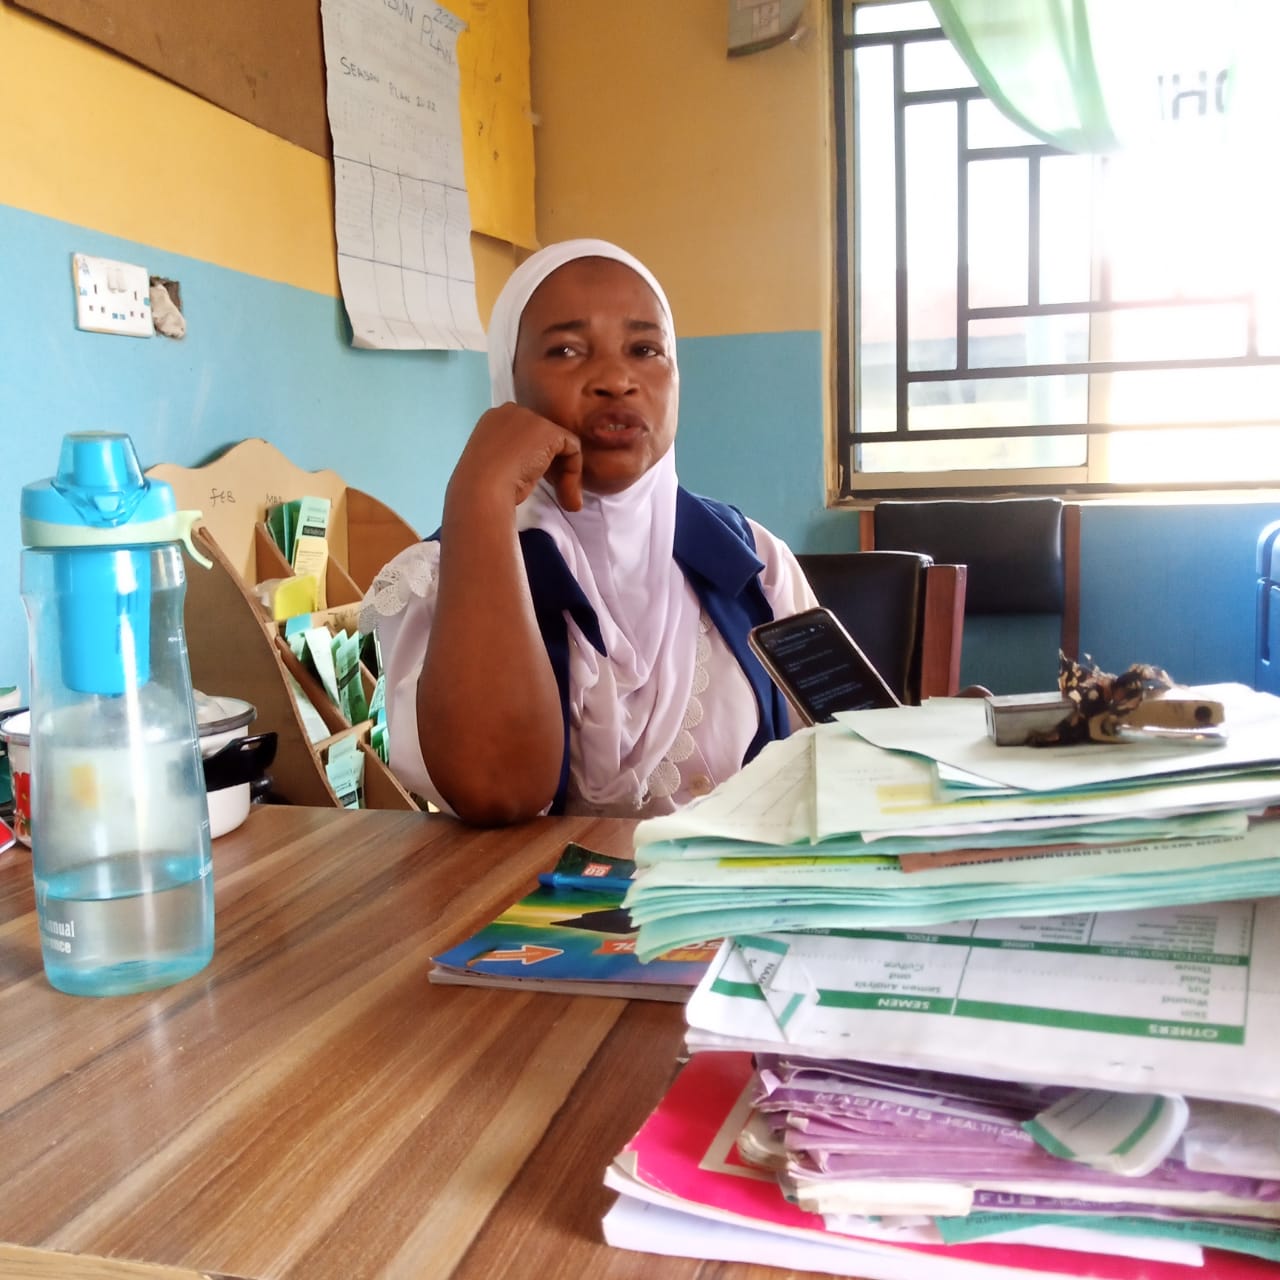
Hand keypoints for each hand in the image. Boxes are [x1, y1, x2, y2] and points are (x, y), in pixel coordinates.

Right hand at [447, 403, 583, 513]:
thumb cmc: (481, 486)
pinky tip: (565, 493)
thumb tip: (526, 471)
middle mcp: (511, 411)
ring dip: (564, 474)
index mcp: (492, 420)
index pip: (522, 435)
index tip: (529, 483)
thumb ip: (508, 459)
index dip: (530, 459)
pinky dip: (573, 472)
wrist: (482, 488)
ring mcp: (531, 418)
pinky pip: (572, 448)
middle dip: (550, 464)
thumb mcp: (492, 467)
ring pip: (558, 444)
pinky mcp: (549, 430)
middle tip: (551, 492)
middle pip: (542, 436)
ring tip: (563, 501)